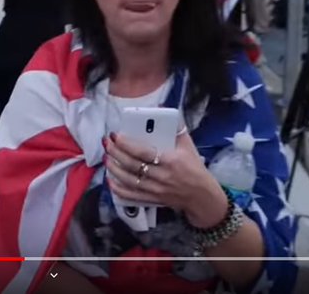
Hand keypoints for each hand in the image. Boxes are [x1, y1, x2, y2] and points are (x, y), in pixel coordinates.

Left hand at [105, 130, 228, 228]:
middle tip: (107, 143)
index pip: (144, 152)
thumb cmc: (194, 166)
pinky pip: (132, 195)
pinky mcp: (152, 199)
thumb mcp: (188, 145)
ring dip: (114, 169)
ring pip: (129, 180)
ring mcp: (156, 189)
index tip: (116, 135)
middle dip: (117, 153)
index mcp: (171, 160)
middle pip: (133, 165)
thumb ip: (176, 127)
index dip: (127, 144)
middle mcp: (162, 176)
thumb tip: (161, 109)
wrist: (201, 195)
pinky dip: (119, 189)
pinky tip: (110, 180)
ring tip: (106, 158)